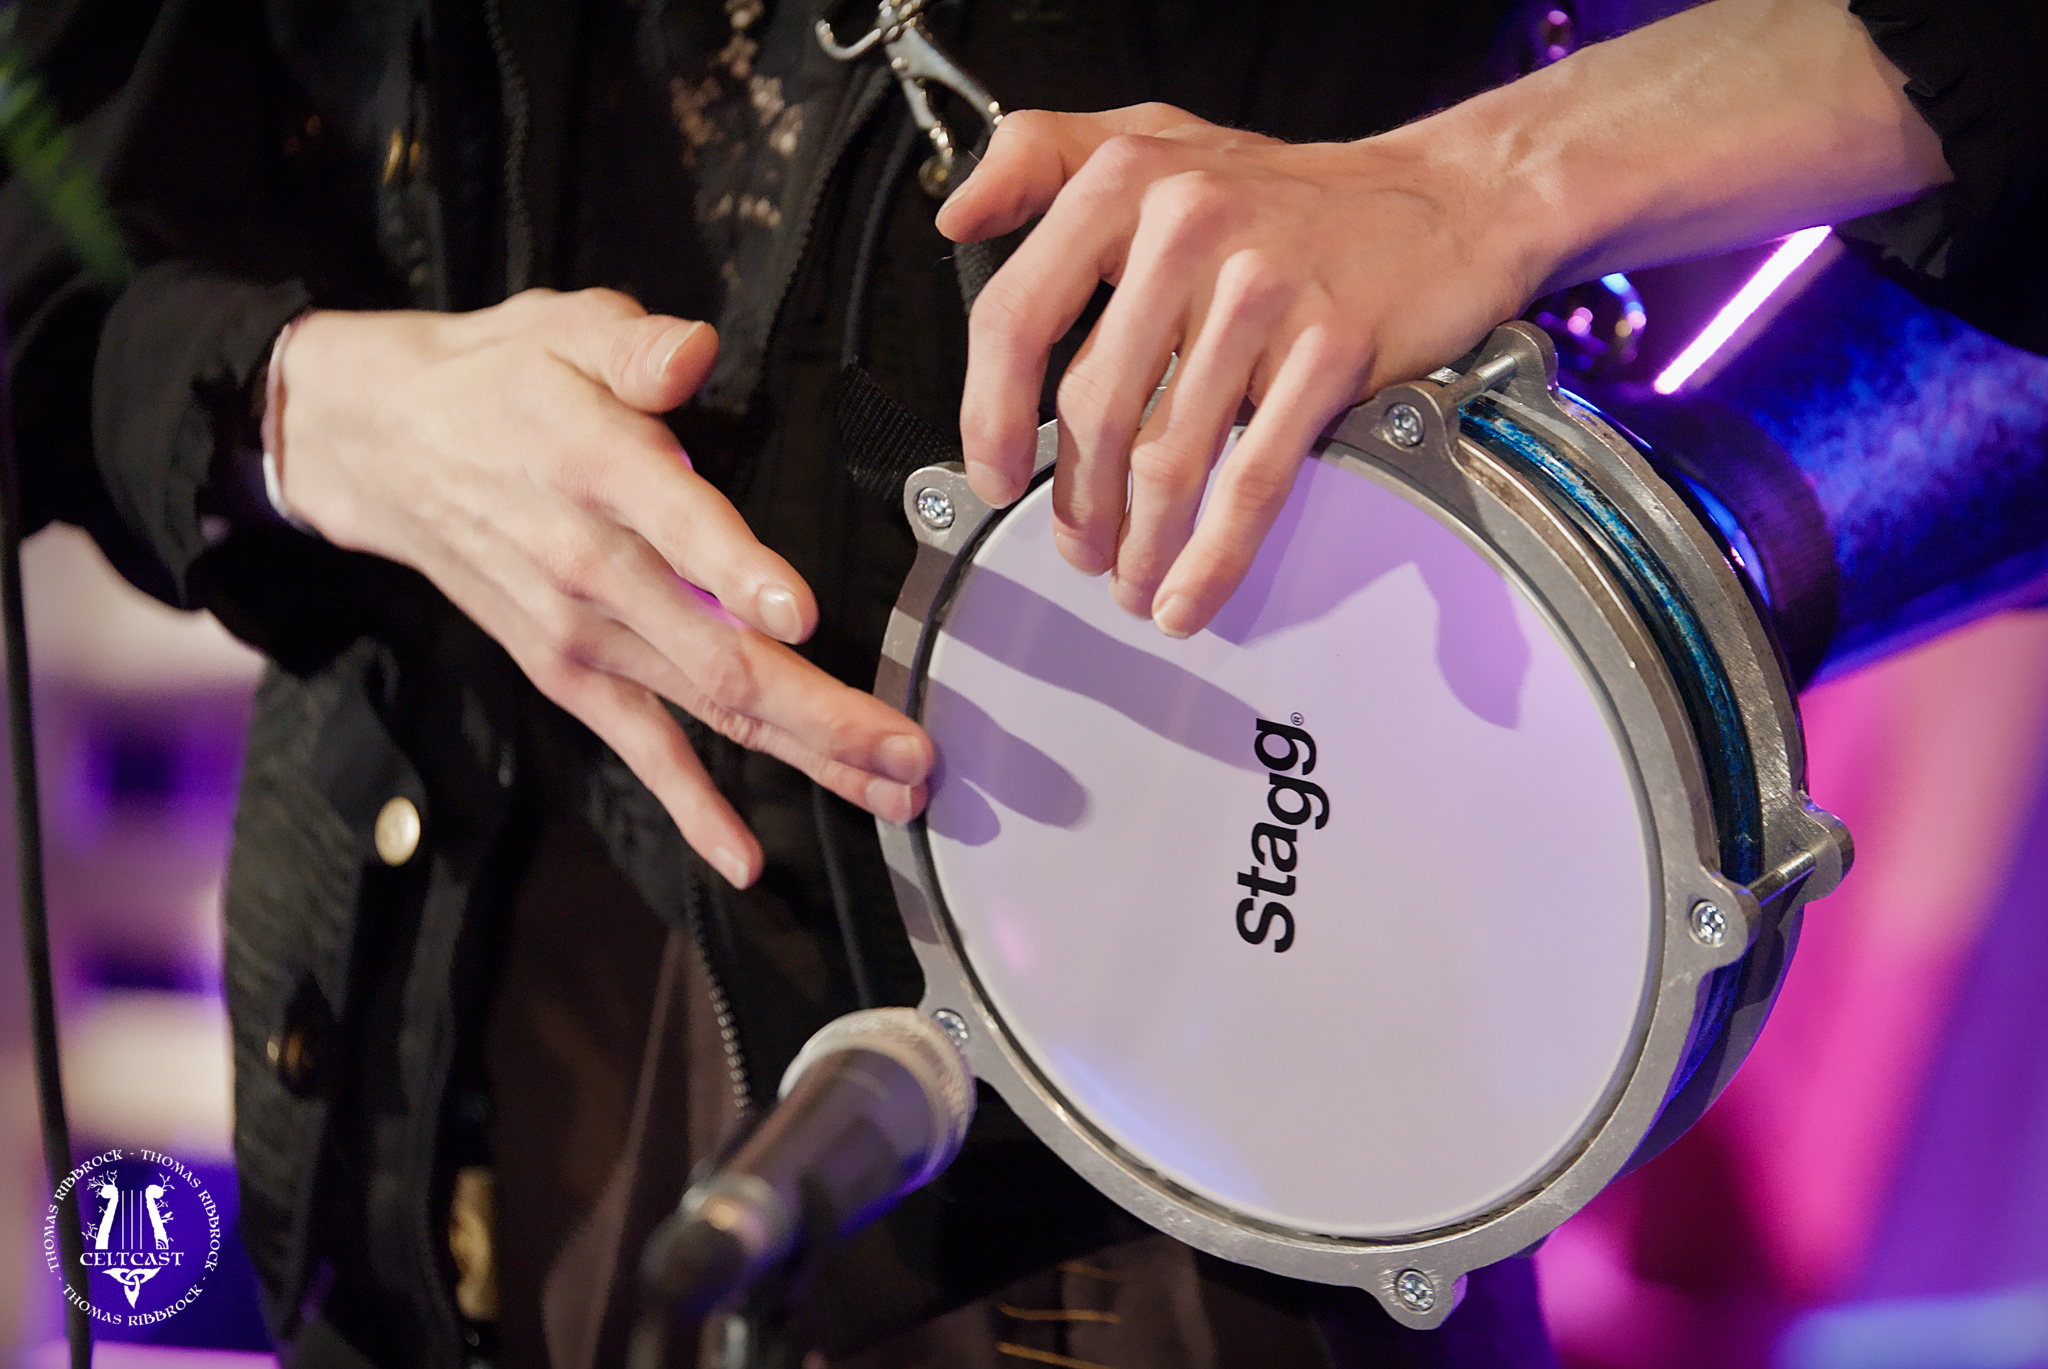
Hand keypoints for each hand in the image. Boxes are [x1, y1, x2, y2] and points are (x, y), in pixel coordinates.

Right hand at [275, 288, 932, 887]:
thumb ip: (636, 347)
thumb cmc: (500, 383)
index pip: (678, 527)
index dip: (739, 573)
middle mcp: (594, 568)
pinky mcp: (569, 674)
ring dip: (807, 757)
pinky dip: (694, 809)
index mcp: (602, 471)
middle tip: (914, 751)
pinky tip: (745, 860)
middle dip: (826, 713)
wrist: (383, 448)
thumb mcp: (563, 328)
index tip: (800, 614)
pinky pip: (642, 750)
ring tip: (893, 794)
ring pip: (709, 710)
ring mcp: (583, 635)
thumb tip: (689, 353)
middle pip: (719, 656)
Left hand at [937, 103, 1534, 637]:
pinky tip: (1187, 594)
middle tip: (1075, 546)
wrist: (1445, 199)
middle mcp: (1190, 225)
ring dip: (1138, 543)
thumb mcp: (1154, 136)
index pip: (1019, 315)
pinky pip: (1251, 478)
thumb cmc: (1290, 191)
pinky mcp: (1330, 349)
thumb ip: (1042, 157)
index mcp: (1128, 180)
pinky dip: (1213, 556)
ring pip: (1167, 455)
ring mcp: (1264, 289)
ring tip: (1127, 578)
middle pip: (1093, 407)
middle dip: (1074, 503)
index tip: (993, 472)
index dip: (989, 413)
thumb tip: (957, 217)